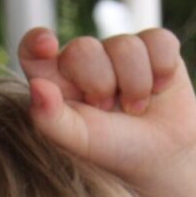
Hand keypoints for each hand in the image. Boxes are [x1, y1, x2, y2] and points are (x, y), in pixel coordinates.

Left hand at [16, 26, 195, 186]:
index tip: (47, 45)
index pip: (33, 51)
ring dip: (136, 85)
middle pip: (83, 48)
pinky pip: (159, 40)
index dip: (36, 42)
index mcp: (56, 80)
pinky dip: (162, 70)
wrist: (162, 156)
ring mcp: (118, 49)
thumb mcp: (80, 141)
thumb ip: (51, 119)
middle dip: (100, 84)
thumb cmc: (114, 149)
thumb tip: (37, 86)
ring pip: (125, 45)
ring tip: (135, 108)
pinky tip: (159, 89)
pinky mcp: (154, 45)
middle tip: (108, 109)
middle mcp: (84, 59)